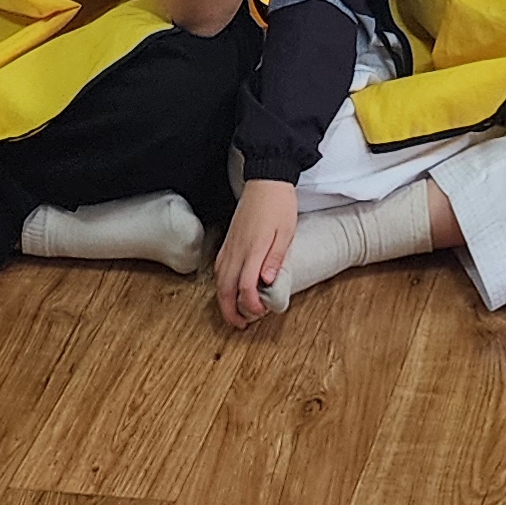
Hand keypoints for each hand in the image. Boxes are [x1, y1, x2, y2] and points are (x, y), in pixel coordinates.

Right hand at [216, 175, 297, 328]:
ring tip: (235, 312)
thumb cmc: (279, 204)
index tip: (260, 312)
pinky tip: (229, 288)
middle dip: (231, 311)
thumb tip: (266, 282)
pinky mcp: (228, 240)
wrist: (267, 178)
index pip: (245, 286)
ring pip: (219, 280)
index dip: (250, 305)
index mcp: (253, 248)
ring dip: (224, 300)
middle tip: (241, 325)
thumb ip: (275, 258)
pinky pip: (219, 267)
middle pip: (226, 288)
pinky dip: (221, 284)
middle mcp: (237, 249)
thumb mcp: (286, 231)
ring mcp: (230, 244)